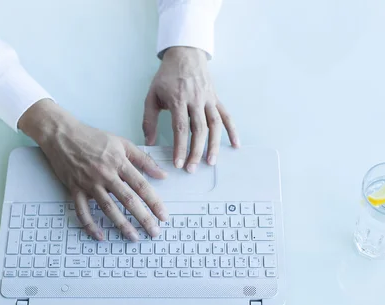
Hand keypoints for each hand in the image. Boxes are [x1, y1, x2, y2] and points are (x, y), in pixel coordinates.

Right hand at [18, 99, 168, 240]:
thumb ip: (144, 159)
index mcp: (119, 162)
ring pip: (108, 208)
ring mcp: (89, 183)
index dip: (154, 202)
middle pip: (128, 200)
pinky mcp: (74, 189)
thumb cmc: (92, 137)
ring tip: (134, 237)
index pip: (141, 185)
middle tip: (154, 232)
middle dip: (143, 218)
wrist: (61, 134)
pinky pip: (82, 211)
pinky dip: (90, 225)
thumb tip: (162, 174)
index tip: (163, 216)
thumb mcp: (122, 143)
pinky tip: (100, 236)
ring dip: (122, 225)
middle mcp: (105, 174)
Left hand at [143, 46, 237, 172]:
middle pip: (199, 130)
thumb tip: (149, 143)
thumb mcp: (152, 96)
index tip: (178, 163)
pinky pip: (226, 116)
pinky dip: (232, 130)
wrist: (184, 54)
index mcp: (178, 99)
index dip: (180, 147)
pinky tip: (235, 144)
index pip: (180, 128)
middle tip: (192, 168)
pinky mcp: (216, 99)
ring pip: (214, 125)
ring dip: (214, 145)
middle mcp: (196, 100)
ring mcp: (208, 99)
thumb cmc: (166, 77)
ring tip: (211, 162)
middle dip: (196, 151)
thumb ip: (149, 120)